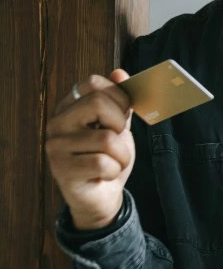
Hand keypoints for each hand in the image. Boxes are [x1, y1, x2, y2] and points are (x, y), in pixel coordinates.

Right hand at [45, 70, 134, 229]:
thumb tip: (120, 73)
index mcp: (70, 107)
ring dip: (122, 155)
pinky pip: (103, 162)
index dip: (118, 96)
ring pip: (107, 139)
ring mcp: (56, 146)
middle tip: (116, 140)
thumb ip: (120, 101)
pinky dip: (114, 170)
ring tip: (112, 162)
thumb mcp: (118, 126)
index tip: (122, 115)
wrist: (102, 195)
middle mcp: (57, 123)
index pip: (93, 83)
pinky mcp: (62, 169)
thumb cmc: (109, 156)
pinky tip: (104, 174)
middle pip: (98, 103)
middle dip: (120, 125)